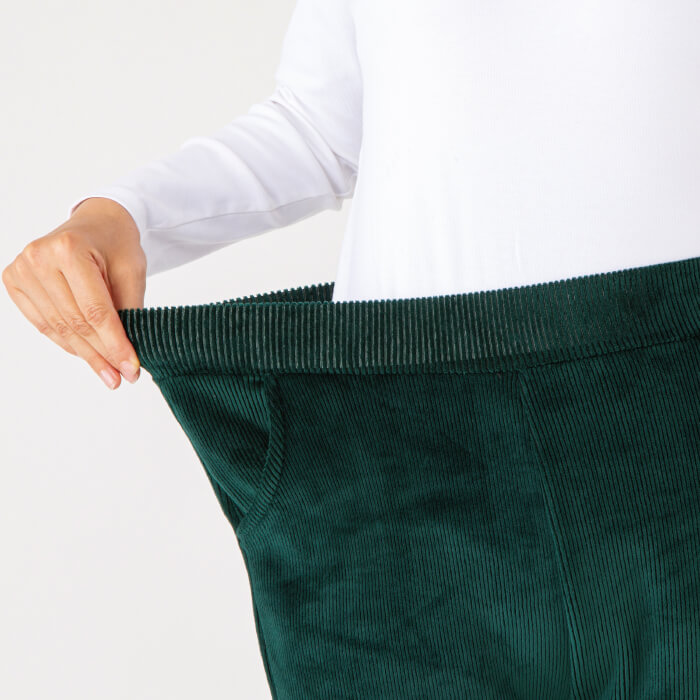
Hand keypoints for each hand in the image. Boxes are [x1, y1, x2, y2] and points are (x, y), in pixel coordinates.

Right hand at [2, 197, 146, 388]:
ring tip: (108, 373)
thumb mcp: (132, 273)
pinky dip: (66, 342)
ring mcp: (22, 268)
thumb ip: (129, 312)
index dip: (114, 344)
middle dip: (101, 355)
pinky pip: (43, 323)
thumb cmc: (116, 245)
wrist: (97, 222)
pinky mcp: (15, 280)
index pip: (95, 311)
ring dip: (85, 355)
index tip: (131, 369)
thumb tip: (127, 357)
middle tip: (121, 378)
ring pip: (58, 328)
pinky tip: (87, 356)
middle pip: (75, 323)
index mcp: (70, 249)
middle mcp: (39, 257)